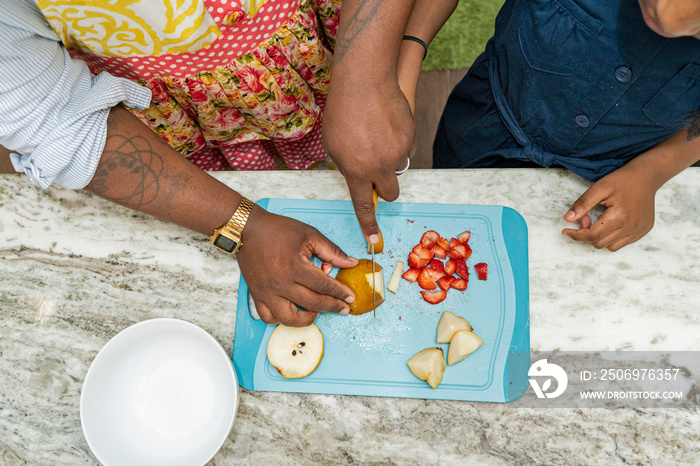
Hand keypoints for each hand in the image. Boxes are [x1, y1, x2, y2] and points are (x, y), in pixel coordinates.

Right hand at [237, 207, 358, 325]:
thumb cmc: (277, 229)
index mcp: (295, 267)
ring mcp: (267, 292)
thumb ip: (331, 251)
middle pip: (313, 303)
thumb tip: (351, 263)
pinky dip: (281, 320)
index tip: (350, 297)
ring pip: (289, 319)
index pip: (324, 286)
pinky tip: (292, 312)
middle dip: (332, 307)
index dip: (340, 293)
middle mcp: (281, 283)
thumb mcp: (309, 234)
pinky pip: (268, 317)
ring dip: (306, 320)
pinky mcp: (257, 295)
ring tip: (316, 312)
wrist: (248, 229)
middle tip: (343, 308)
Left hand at [323, 80, 415, 243]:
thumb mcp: (333, 144)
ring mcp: (397, 152)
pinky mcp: (410, 137)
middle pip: (390, 193)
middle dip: (384, 188)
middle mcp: (379, 166)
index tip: (375, 240)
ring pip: (398, 168)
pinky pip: (406, 149)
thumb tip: (358, 176)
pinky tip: (386, 125)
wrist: (364, 81)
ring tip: (377, 136)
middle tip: (376, 171)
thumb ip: (346, 165)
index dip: (369, 225)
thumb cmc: (342, 110)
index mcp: (356, 171)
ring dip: (390, 160)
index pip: (364, 206)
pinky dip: (398, 143)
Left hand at [561, 165, 656, 250]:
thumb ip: (583, 204)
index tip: (565, 231)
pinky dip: (612, 237)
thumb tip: (567, 219)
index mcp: (620, 216)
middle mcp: (631, 227)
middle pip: (599, 243)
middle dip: (587, 233)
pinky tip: (612, 223)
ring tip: (601, 220)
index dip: (576, 235)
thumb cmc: (622, 180)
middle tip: (587, 217)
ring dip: (600, 237)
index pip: (592, 235)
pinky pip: (622, 243)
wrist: (647, 176)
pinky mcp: (643, 231)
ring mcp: (639, 231)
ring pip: (611, 246)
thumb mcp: (599, 187)